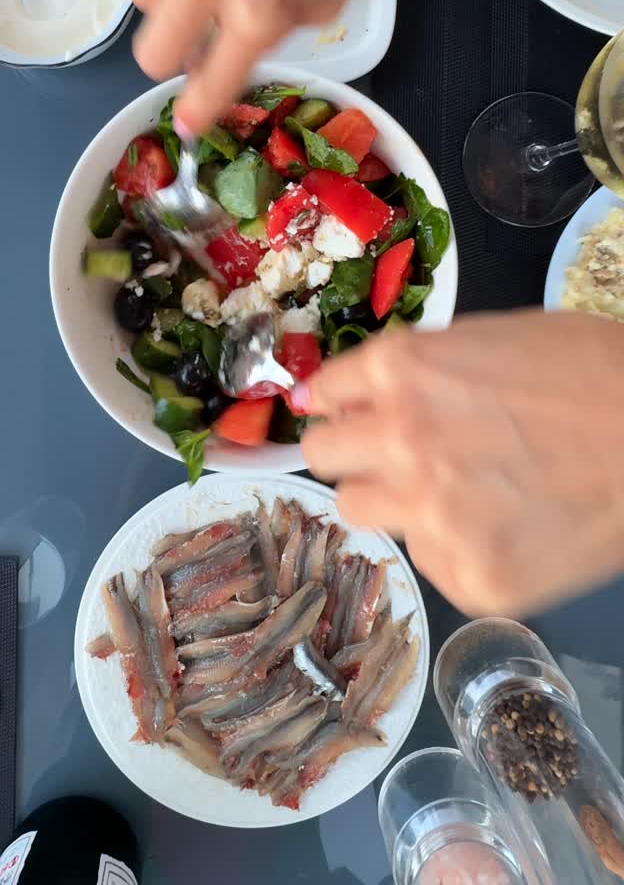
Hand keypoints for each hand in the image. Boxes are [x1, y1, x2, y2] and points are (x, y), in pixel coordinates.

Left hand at [299, 310, 623, 615]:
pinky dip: (452, 543)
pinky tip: (500, 522)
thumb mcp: (492, 338)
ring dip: (390, 498)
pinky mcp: (472, 577)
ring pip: (359, 513)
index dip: (334, 400)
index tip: (342, 411)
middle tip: (389, 452)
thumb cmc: (593, 373)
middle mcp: (402, 441)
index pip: (321, 392)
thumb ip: (416, 366)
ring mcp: (434, 516)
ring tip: (448, 489)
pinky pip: (426, 559)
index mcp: (405, 371)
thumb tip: (355, 390)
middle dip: (350, 449)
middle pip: (323, 456)